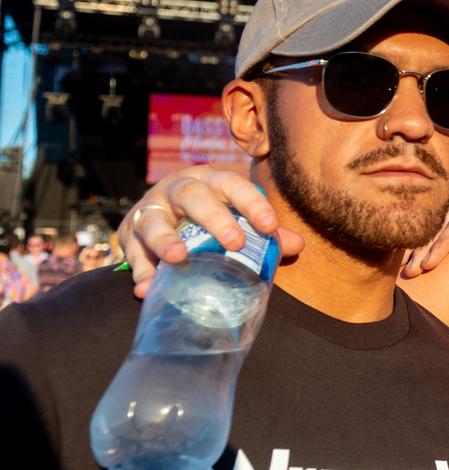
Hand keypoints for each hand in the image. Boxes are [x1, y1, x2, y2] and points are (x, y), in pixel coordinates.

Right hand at [118, 166, 304, 297]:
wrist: (159, 213)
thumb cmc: (209, 216)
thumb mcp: (235, 216)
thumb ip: (264, 232)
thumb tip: (296, 245)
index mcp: (211, 181)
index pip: (234, 185)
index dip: (252, 203)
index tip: (271, 226)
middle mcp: (178, 189)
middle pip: (194, 197)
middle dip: (214, 218)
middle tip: (234, 242)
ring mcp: (150, 210)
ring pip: (154, 220)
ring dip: (165, 240)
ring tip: (179, 258)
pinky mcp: (129, 234)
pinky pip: (132, 251)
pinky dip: (140, 270)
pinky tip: (146, 288)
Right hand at [401, 167, 448, 276]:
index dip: (441, 245)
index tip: (427, 265)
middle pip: (442, 224)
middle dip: (423, 248)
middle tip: (409, 272)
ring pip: (440, 221)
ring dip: (423, 242)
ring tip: (408, 265)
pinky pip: (446, 218)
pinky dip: (431, 233)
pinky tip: (421, 247)